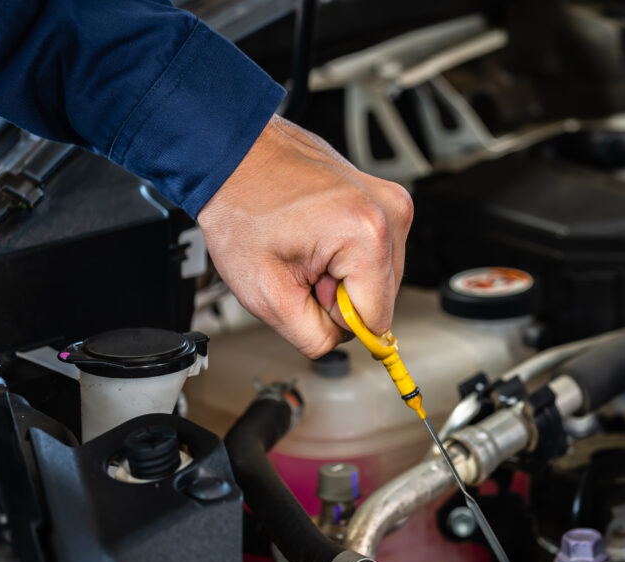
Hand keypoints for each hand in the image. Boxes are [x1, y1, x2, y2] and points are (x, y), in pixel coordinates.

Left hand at [197, 114, 412, 356]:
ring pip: (380, 275)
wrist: (233, 156)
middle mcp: (390, 214)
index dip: (336, 318)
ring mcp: (391, 201)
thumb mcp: (266, 295)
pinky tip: (317, 235)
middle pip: (382, 297)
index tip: (309, 295)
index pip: (377, 320)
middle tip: (302, 267)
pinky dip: (347, 252)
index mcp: (368, 236)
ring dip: (344, 274)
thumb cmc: (241, 208)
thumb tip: (340, 341)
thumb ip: (314, 337)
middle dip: (340, 294)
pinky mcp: (385, 196)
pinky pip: (377, 250)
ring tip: (307, 247)